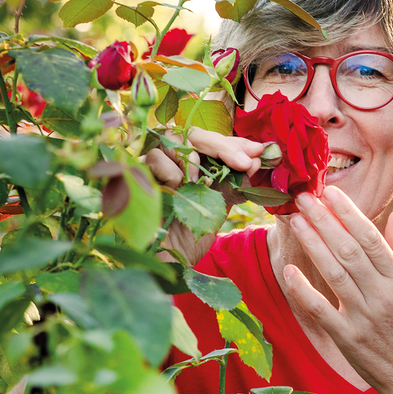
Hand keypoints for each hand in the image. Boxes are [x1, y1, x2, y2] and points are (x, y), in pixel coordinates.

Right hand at [143, 128, 265, 263]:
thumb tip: (256, 159)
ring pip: (171, 138)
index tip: (257, 152)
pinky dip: (171, 170)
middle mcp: (170, 158)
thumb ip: (237, 180)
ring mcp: (152, 165)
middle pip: (193, 133)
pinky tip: (178, 187)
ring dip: (193, 158)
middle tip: (244, 162)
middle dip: (222, 145)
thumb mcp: (222, 202)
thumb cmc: (195, 231)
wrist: (172, 259)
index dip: (234, 142)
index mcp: (190, 161)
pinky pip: (154, 157)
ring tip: (199, 182)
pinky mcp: (135, 175)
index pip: (212, 140)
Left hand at [283, 186, 392, 393]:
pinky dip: (303, 290)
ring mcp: (364, 316)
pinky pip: (320, 310)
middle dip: (324, 220)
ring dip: (312, 245)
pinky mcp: (348, 338)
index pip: (370, 237)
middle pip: (348, 249)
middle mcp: (382, 294)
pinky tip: (289, 271)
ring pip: (333, 273)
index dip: (348, 212)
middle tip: (304, 198)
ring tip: (296, 222)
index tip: (330, 192)